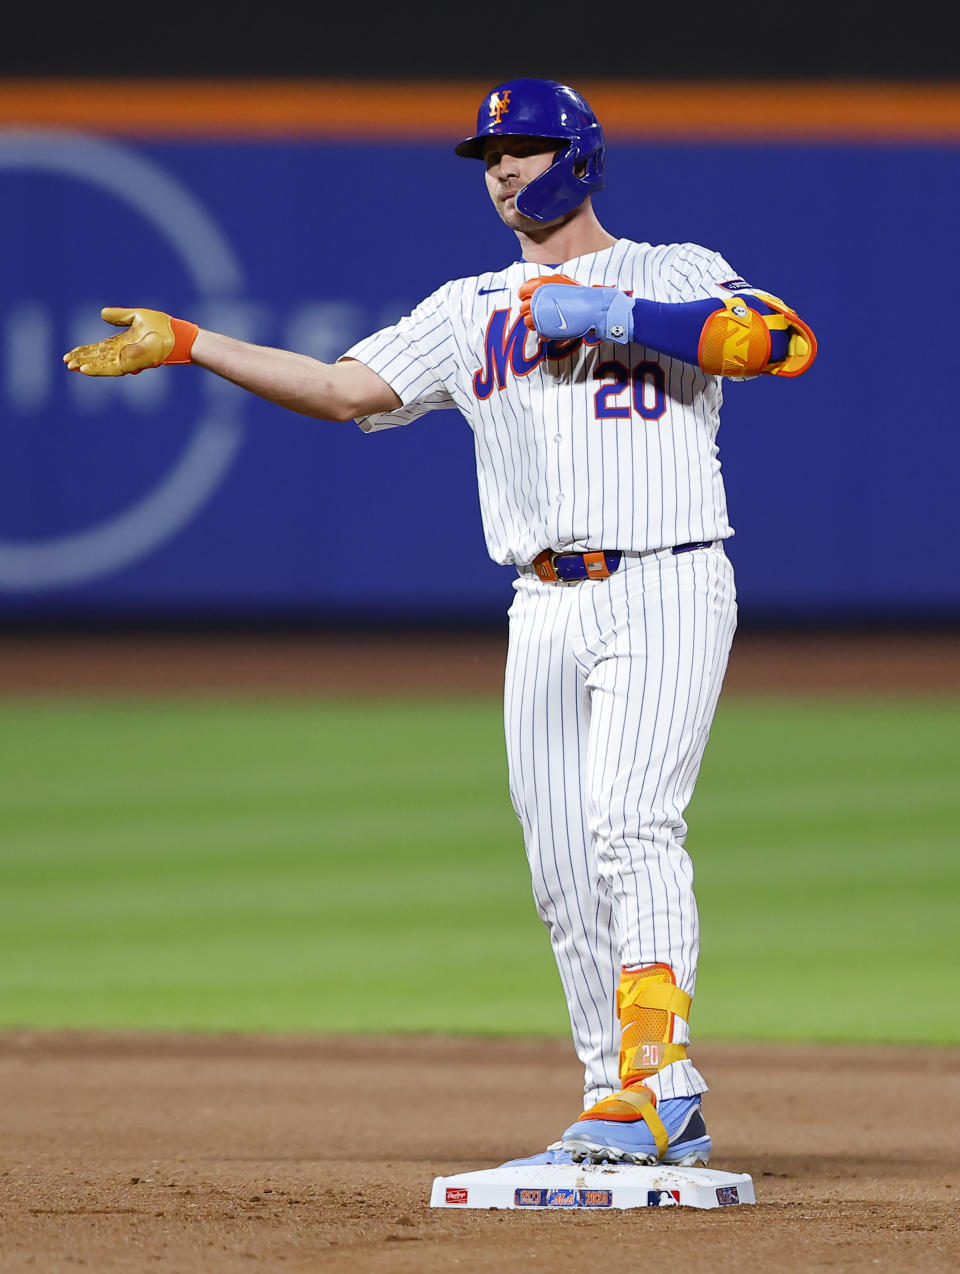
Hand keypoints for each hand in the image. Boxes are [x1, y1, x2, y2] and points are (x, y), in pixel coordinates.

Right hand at [63, 308, 197, 375]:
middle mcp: (122, 352)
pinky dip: (96, 370)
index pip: (99, 348)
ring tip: (70, 367)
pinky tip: (83, 370)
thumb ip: (119, 316)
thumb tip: (101, 313)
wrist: (177, 336)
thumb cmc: (163, 327)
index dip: (85, 351)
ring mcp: (126, 359)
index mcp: (122, 342)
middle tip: (66, 362)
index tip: (71, 353)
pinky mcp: (130, 364)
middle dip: (82, 359)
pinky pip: (110, 368)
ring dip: (85, 366)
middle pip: (97, 358)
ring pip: (101, 365)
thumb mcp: (136, 317)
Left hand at [518, 274, 579, 331]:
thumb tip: (533, 287)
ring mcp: (540, 314)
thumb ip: (545, 283)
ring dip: (534, 322)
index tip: (532, 299)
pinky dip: (542, 332)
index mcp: (540, 284)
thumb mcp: (560, 280)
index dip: (526, 296)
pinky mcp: (545, 327)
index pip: (522, 291)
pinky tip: (549, 329)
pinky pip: (537, 332)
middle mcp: (538, 298)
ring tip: (544, 321)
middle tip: (539, 311)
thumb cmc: (577, 293)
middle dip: (529, 311)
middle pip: (523, 308)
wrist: (590, 306)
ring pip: (527, 321)